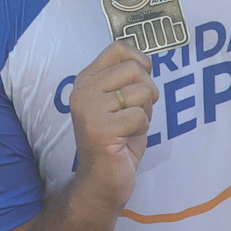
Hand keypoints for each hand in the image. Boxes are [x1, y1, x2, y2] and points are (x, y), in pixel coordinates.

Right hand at [67, 43, 152, 211]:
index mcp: (86, 80)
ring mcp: (89, 109)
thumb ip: (126, 81)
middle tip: (134, 114)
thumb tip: (146, 63)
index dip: (140, 61)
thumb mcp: (119, 103)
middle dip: (147, 92)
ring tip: (129, 128)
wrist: (101, 182)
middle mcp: (83, 91)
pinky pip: (140, 116)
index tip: (142, 80)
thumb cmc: (115, 142)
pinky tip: (127, 140)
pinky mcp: (100, 129)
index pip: (118, 49)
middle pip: (135, 69)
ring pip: (141, 92)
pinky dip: (142, 129)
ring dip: (145, 113)